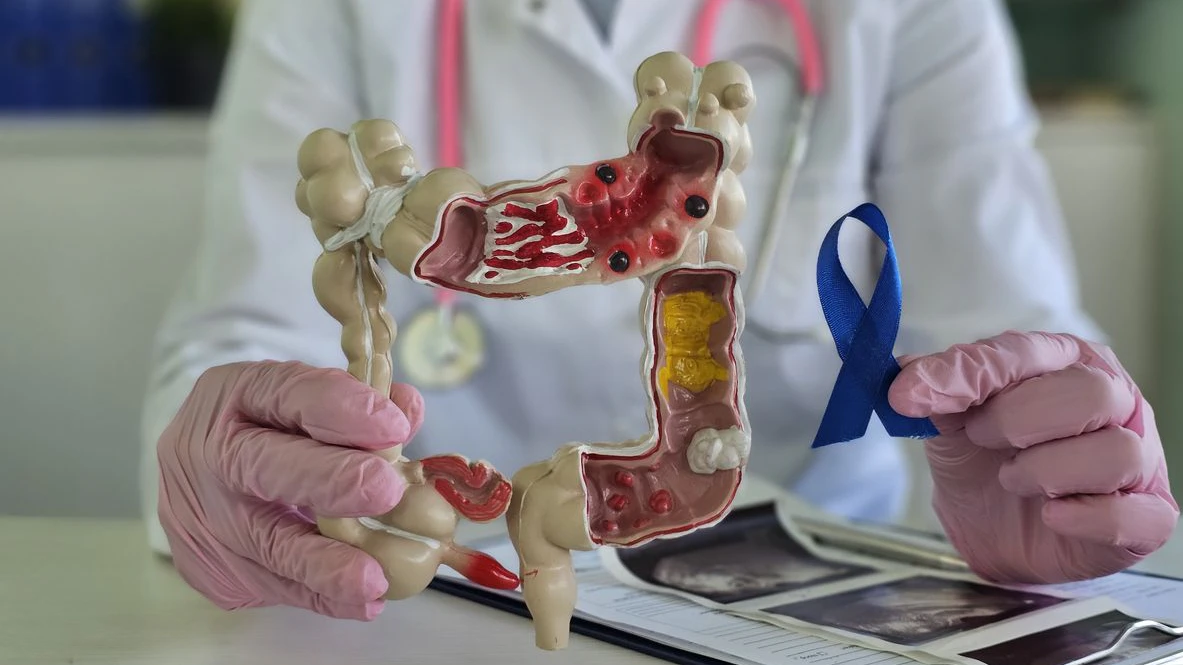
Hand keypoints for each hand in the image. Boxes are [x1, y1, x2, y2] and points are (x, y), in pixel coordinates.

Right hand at [156, 360, 423, 618]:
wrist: (195, 474)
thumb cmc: (268, 430)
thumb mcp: (303, 398)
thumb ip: (356, 403)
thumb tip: (407, 410)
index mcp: (237, 394)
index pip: (284, 392)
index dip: (338, 408)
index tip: (392, 426)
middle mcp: (211, 451)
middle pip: (263, 466)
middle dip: (328, 480)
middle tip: (384, 491)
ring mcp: (204, 514)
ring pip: (264, 542)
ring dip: (324, 564)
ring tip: (374, 578)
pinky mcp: (209, 566)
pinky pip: (270, 585)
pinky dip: (320, 596)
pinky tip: (362, 600)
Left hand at [889, 330, 1178, 583]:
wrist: (989, 531)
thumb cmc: (984, 460)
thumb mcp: (951, 420)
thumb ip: (937, 391)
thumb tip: (906, 375)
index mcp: (1066, 362)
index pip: (1026, 352)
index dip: (967, 373)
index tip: (909, 395)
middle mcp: (1114, 401)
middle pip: (1090, 393)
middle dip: (1018, 420)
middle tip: (983, 439)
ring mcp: (1138, 458)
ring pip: (1114, 452)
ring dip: (1045, 471)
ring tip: (1014, 479)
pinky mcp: (1147, 515)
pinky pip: (1133, 514)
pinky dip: (1083, 517)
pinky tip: (1051, 515)